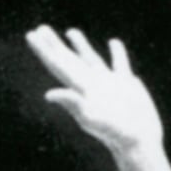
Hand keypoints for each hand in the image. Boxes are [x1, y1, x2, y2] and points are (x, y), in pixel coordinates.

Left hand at [26, 26, 162, 154]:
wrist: (139, 141)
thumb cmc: (115, 133)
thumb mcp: (92, 118)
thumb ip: (73, 104)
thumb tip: (49, 94)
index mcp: (81, 88)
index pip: (58, 64)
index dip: (44, 50)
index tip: (31, 35)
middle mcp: (92, 84)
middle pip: (69, 59)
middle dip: (54, 45)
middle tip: (41, 29)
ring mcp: (109, 83)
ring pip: (91, 59)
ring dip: (80, 45)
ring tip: (71, 32)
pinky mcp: (127, 84)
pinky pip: (119, 63)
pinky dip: (117, 52)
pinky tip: (113, 43)